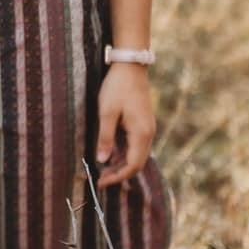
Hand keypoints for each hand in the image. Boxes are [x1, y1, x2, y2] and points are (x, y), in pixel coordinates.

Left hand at [95, 60, 155, 185]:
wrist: (130, 66)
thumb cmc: (117, 87)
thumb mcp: (107, 112)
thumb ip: (106, 137)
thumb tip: (103, 160)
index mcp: (141, 133)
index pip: (133, 165)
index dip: (117, 177)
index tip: (101, 181)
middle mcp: (148, 133)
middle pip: (137, 163)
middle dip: (120, 174)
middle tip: (100, 179)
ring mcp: (147, 128)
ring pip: (137, 155)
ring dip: (122, 164)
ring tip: (103, 170)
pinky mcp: (143, 123)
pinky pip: (136, 145)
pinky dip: (124, 154)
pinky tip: (111, 154)